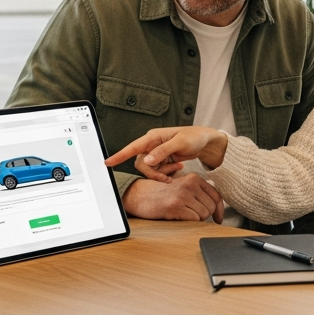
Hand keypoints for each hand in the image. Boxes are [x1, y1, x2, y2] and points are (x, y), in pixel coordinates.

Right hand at [105, 126, 228, 180]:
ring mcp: (156, 153)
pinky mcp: (161, 159)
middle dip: (154, 173)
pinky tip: (179, 167)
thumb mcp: (180, 143)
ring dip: (163, 173)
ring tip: (179, 168)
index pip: (133, 147)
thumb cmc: (194, 137)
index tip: (107, 163)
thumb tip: (147, 160)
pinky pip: (157, 171)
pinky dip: (167, 172)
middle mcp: (151, 144)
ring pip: (149, 169)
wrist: (206, 141)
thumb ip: (163, 151)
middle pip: (141, 164)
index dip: (119, 155)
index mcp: (153, 137)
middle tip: (169, 177)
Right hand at [122, 173, 224, 222]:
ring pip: (204, 214)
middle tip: (192, 215)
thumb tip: (217, 209)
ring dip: (196, 219)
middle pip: (211, 207)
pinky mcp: (175, 205)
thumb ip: (198, 193)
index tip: (219, 219)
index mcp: (194, 178)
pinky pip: (194, 219)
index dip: (220, 210)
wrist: (140, 195)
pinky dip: (189, 221)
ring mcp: (182, 194)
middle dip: (204, 215)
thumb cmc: (162, 193)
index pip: (216, 196)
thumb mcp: (182, 187)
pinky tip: (178, 216)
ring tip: (183, 214)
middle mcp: (190, 184)